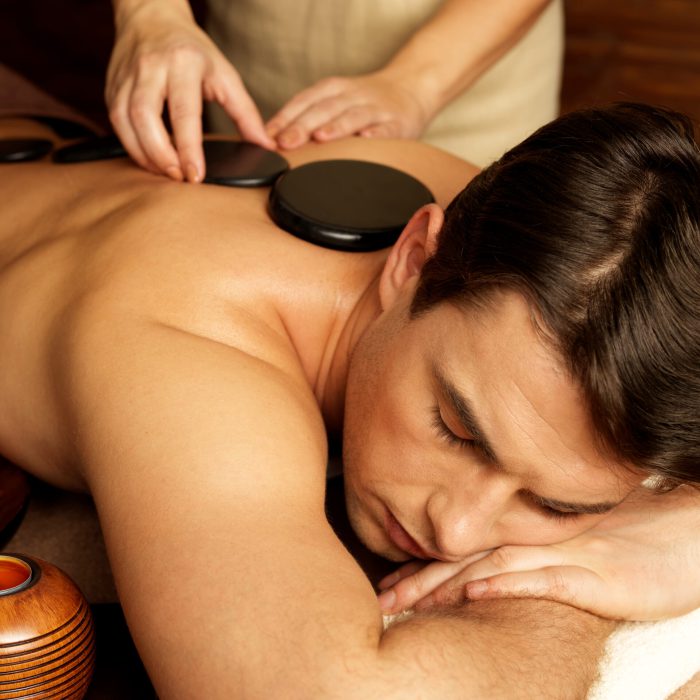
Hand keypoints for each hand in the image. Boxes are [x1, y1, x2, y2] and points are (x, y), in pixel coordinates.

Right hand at [106, 0, 273, 181]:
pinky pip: (116, 122)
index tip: (195, 175)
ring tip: (165, 172)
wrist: (151, 16)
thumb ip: (246, 113)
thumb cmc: (193, 50)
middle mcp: (151, 67)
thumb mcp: (225, 75)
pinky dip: (132, 146)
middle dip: (160, 154)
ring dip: (144, 154)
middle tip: (179, 176)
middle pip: (145, 117)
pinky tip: (149, 159)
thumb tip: (266, 146)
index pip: (183, 112)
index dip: (188, 148)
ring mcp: (127, 76)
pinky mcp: (112, 86)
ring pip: (124, 121)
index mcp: (183, 63)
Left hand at [266, 70, 432, 149]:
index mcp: (333, 90)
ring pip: (353, 116)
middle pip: (324, 109)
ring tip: (320, 139)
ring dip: (336, 127)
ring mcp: (375, 109)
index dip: (284, 118)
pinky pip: (385, 129)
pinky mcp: (397, 123)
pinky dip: (375, 134)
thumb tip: (273, 138)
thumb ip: (308, 116)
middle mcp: (352, 96)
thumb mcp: (335, 101)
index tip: (266, 137)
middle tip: (285, 143)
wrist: (412, 86)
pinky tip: (365, 141)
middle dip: (303, 126)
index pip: (304, 102)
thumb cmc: (365, 102)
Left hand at [378, 486, 699, 620]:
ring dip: (450, 585)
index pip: (467, 549)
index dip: (426, 568)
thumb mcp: (571, 551)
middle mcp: (538, 541)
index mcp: (528, 535)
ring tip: (411, 603)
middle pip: (469, 557)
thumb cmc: (630, 545)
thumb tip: (484, 581)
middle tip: (382, 600)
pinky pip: (545, 578)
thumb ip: (529, 559)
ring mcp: (564, 554)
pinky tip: (478, 591)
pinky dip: (510, 584)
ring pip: (495, 565)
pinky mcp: (595, 573)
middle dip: (421, 581)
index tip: (390, 586)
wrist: (685, 533)